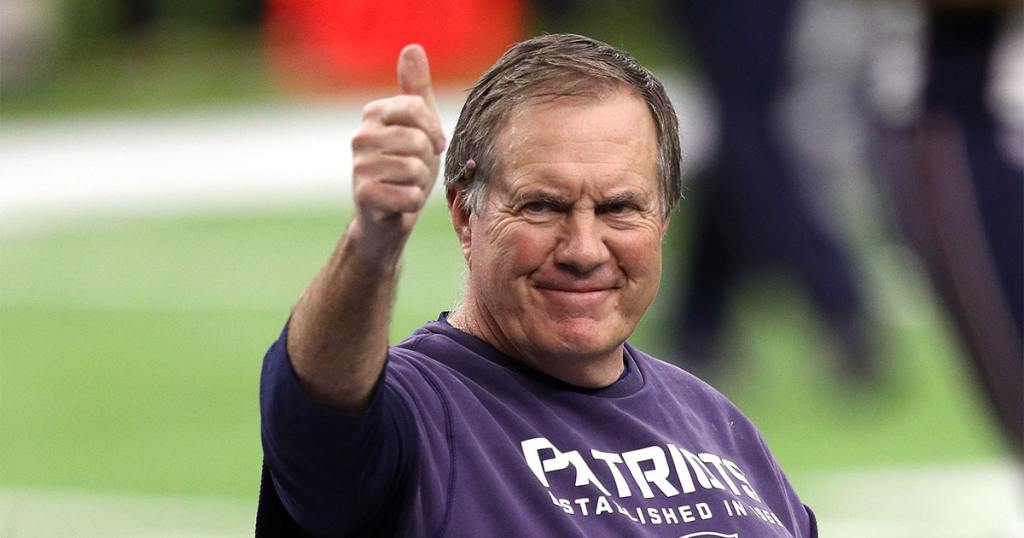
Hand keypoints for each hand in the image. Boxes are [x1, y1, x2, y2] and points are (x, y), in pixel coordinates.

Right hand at [351, 44, 445, 238]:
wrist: (387, 216)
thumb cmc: (406, 165)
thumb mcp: (417, 124)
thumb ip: (416, 88)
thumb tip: (412, 48)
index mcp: (374, 113)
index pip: (418, 107)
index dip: (434, 130)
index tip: (434, 143)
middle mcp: (361, 136)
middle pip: (418, 141)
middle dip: (426, 161)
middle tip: (415, 170)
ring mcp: (359, 166)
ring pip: (416, 170)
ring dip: (420, 183)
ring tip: (406, 185)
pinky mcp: (363, 195)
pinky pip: (409, 195)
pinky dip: (412, 203)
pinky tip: (400, 202)